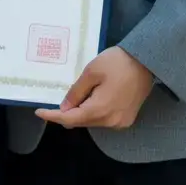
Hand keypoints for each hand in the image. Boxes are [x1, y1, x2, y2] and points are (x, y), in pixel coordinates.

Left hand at [35, 47, 153, 129]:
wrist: (146, 61)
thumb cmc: (117, 62)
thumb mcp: (92, 72)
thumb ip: (76, 92)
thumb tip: (64, 108)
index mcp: (100, 110)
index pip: (70, 119)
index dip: (53, 116)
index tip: (39, 112)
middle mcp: (110, 122)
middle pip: (81, 122)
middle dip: (68, 113)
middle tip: (59, 100)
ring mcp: (120, 123)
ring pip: (93, 122)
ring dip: (83, 112)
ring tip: (81, 94)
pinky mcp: (127, 119)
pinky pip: (104, 120)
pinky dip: (95, 112)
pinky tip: (94, 98)